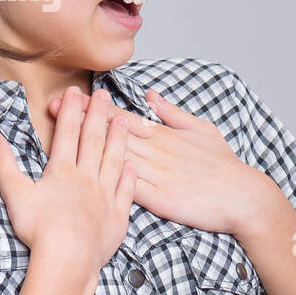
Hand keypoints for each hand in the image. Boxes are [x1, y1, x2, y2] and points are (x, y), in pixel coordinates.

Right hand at [0, 85, 134, 272]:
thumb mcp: (15, 193)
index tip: (75, 92)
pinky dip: (129, 176)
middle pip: (94, 140)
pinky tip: (133, 165)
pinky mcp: (118, 217)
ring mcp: (106, 196)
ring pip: (114, 160)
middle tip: (104, 95)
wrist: (68, 258)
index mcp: (63, 172)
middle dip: (98, 115)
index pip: (67, 134)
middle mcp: (87, 179)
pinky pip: (127, 191)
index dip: (71, 111)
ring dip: (119, 138)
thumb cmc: (39, 229)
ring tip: (124, 119)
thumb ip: (4, 164)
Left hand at [49, 87, 273, 236]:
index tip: (71, 97)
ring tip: (57, 135)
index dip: (95, 107)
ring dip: (85, 146)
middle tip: (52, 106)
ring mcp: (155, 174)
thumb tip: (152, 96)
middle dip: (80, 120)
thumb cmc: (225, 166)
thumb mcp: (203, 130)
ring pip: (113, 156)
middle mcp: (155, 151)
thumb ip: (174, 114)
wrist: (243, 196)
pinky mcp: (158, 198)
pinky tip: (83, 174)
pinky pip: (125, 186)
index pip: (122, 117)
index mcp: (164, 135)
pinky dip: (104, 178)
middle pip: (110, 132)